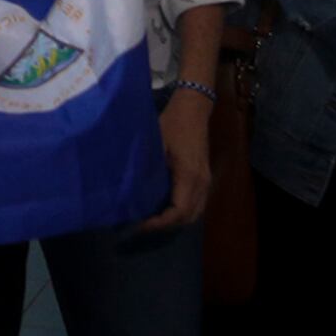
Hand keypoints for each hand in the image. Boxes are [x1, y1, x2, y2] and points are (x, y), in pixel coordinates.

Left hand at [138, 89, 213, 230]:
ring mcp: (206, 181)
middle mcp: (202, 183)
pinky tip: (163, 207)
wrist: (193, 110)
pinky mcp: (204, 178)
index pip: (179, 211)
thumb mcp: (155, 143)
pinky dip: (182, 211)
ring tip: (151, 219)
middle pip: (189, 217)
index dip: (160, 222)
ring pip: (195, 213)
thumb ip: (147, 167)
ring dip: (175, 220)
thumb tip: (129, 188)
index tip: (140, 224)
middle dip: (166, 225)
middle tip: (142, 224)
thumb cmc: (172, 124)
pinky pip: (197, 203)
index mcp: (189, 176)